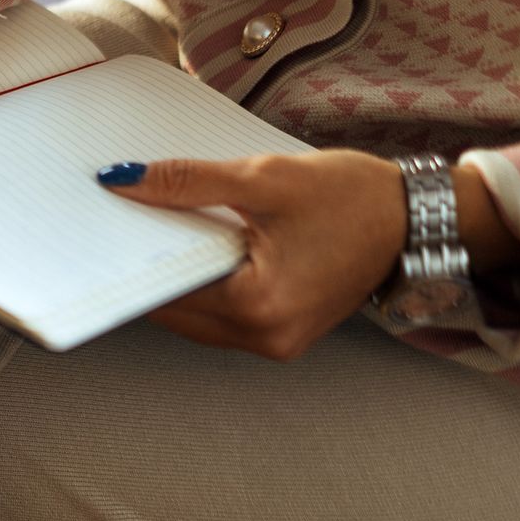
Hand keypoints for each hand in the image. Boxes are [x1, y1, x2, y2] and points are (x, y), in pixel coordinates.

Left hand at [98, 151, 407, 359]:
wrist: (418, 218)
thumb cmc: (354, 197)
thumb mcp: (265, 179)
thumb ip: (188, 183)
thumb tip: (123, 181)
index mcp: (260, 307)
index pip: (166, 289)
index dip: (130, 257)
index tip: (100, 228)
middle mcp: (264, 337)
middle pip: (175, 307)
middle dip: (148, 268)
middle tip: (119, 223)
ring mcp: (273, 341)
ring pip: (194, 314)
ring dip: (174, 277)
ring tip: (153, 231)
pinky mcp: (281, 331)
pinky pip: (221, 313)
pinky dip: (203, 283)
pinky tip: (192, 247)